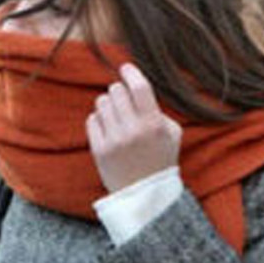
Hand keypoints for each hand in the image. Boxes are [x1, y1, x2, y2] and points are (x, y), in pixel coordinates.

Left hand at [86, 63, 181, 192]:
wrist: (146, 194)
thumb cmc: (161, 159)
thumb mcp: (172, 133)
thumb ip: (157, 109)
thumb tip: (136, 86)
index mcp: (154, 124)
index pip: (139, 87)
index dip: (131, 72)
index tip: (126, 68)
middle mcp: (133, 131)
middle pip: (116, 90)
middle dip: (120, 91)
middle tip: (124, 101)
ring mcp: (114, 140)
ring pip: (101, 103)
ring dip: (109, 105)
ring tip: (117, 117)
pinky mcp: (99, 149)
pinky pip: (92, 119)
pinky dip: (99, 121)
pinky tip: (109, 130)